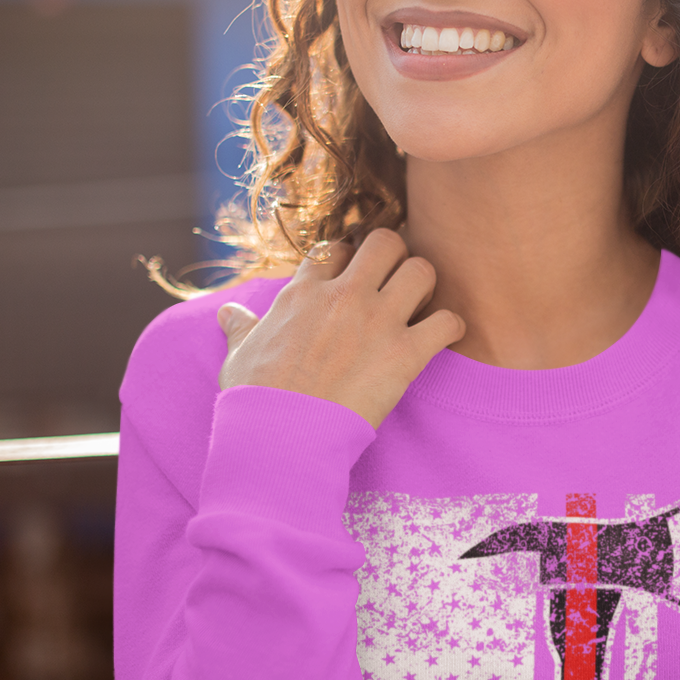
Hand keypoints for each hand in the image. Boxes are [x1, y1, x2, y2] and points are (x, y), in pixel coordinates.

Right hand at [215, 228, 464, 429]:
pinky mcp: (405, 354)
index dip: (347, 258)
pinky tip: (443, 336)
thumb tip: (228, 313)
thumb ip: (241, 328)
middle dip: (394, 257)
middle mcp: (343, 296)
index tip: (351, 276)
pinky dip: (451, 327)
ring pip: (421, 270)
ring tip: (420, 305)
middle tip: (393, 282)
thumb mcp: (239, 355)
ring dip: (425, 285)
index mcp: (303, 293)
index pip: (335, 248)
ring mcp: (377, 322)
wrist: (281, 436)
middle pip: (386, 243)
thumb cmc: (256, 399)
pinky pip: (447, 321)